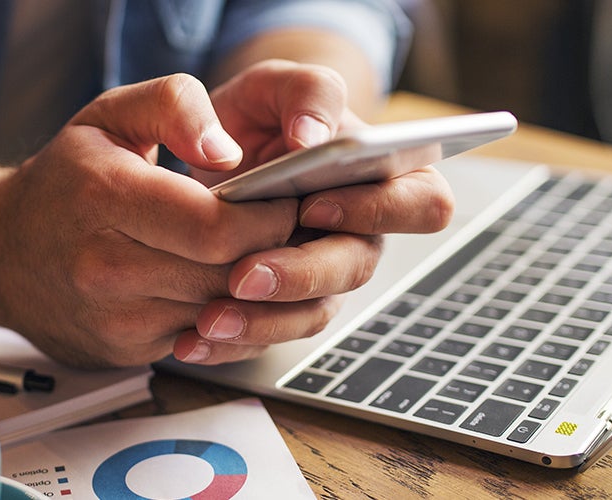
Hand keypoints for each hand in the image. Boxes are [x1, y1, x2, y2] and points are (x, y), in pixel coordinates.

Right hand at [0, 74, 305, 367]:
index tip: (284, 200)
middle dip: (271, 252)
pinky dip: (223, 314)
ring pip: (220, 313)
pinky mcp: (124, 352)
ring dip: (252, 287)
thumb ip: (175, 106)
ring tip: (260, 253)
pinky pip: (201, 339)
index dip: (267, 218)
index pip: (217, 228)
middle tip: (289, 229)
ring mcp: (114, 317)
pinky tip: (220, 283)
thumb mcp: (109, 115)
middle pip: (226, 275)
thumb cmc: (62, 180)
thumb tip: (229, 152)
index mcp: (105, 198)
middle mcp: (104, 266)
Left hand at [171, 60, 454, 364]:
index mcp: (386, 176)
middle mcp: (361, 233)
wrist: (213, 150)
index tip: (313, 205)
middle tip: (245, 275)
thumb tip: (312, 135)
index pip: (422, 203)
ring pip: (313, 314)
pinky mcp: (283, 307)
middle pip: (357, 268)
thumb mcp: (278, 84)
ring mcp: (323, 276)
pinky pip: (268, 336)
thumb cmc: (261, 114)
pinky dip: (228, 343)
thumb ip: (307, 91)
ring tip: (209, 318)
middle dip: (301, 275)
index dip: (377, 210)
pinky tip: (188, 341)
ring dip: (261, 320)